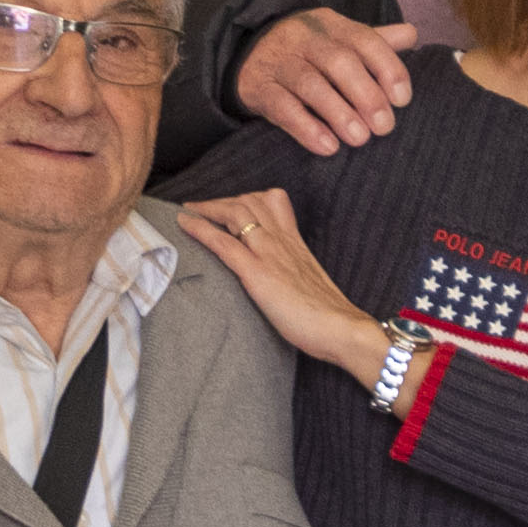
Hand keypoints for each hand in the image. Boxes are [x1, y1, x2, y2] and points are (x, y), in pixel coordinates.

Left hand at [180, 186, 382, 377]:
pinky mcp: (258, 274)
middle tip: (202, 206)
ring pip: (236, 214)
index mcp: (295, 241)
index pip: (272, 201)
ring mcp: (269, 254)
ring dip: (208, 208)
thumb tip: (282, 277)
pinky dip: (201, 229)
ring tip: (190, 210)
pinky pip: (224, 243)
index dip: (246, 198)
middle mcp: (282, 240)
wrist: (342, 328)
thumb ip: (294, 270)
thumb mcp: (310, 279)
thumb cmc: (328, 314)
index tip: (230, 203)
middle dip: (223, 200)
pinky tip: (185, 223)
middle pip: (249, 202)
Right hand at [237, 8, 421, 152]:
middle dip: (366, 94)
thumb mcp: (339, 39)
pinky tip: (328, 146)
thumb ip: (376, 41)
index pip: (365, 39)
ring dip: (338, 113)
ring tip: (360, 139)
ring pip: (310, 84)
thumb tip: (412, 35)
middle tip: (385, 127)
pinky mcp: (259, 87)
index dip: (387, 67)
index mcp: (332, 25)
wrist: (247, 50)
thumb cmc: (308, 51)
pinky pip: (281, 107)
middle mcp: (305, 39)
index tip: (403, 99)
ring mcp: (280, 62)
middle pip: (339, 61)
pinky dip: (306, 128)